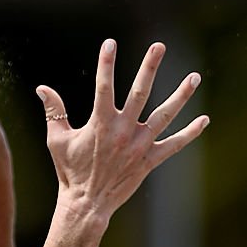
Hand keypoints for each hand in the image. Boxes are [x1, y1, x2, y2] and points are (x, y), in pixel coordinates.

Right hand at [38, 39, 208, 223]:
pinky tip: (203, 120)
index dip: (106, 64)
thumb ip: (54, 112)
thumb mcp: (57, 140)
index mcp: (100, 124)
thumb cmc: (70, 171)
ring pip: (164, 116)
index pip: (103, 87)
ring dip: (180, 96)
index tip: (109, 43)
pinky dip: (189, 134)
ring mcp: (139, 146)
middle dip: (149, 68)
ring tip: (194, 77)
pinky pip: (173, 145)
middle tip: (159, 46)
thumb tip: (42, 88)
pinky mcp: (149, 161)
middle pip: (140, 93)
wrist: (86, 204)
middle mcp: (123, 132)